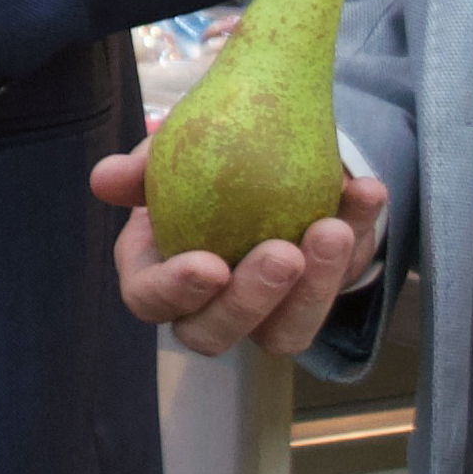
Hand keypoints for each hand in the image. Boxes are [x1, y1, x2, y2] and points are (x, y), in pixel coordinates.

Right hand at [97, 139, 381, 353]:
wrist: (261, 139)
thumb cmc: (202, 154)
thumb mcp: (171, 151)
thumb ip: (142, 166)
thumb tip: (104, 179)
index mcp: (159, 274)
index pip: (150, 300)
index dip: (176, 292)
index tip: (210, 264)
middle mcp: (211, 304)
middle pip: (217, 334)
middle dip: (252, 301)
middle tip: (283, 254)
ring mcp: (270, 307)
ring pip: (287, 332)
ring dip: (315, 290)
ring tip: (333, 230)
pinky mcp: (319, 290)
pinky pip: (344, 278)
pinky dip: (363, 235)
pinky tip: (368, 191)